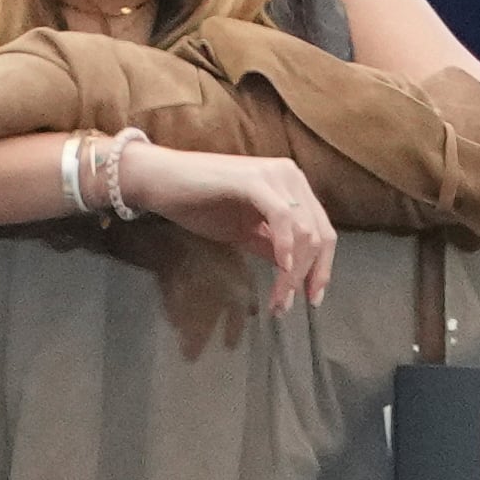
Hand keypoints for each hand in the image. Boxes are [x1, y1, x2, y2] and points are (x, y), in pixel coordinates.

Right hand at [120, 144, 334, 316]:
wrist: (158, 181)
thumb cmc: (196, 203)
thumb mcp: (242, 230)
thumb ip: (270, 245)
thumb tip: (295, 272)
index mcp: (291, 186)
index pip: (321, 230)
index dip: (321, 268)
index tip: (311, 298)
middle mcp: (290, 175)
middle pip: (319, 233)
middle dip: (308, 275)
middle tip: (290, 305)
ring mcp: (273, 175)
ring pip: (304, 230)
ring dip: (294, 271)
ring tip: (279, 298)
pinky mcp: (253, 180)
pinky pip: (282, 217)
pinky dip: (285, 245)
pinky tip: (281, 268)